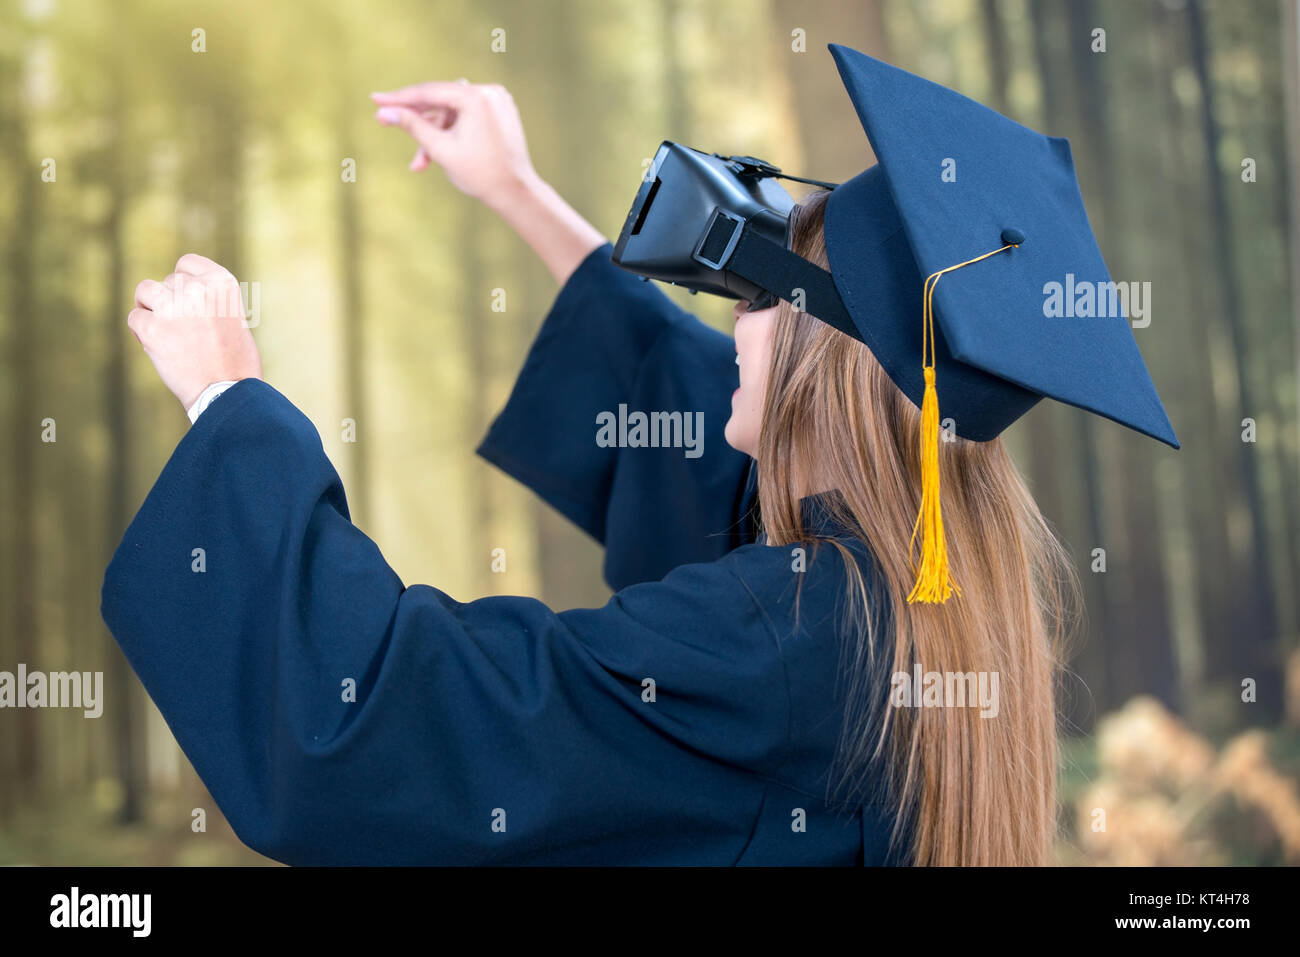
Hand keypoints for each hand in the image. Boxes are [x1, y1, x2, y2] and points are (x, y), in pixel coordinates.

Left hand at [128, 254, 261, 411]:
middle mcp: (197, 288)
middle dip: (171, 300)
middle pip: (168, 281)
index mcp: (222, 282)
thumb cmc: (235, 361)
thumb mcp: (233, 316)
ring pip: (145, 291)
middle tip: (184, 328)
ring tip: (164, 329)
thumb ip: (209, 299)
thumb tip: (175, 290)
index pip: (187, 263)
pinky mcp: (152, 328)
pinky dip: (143, 332)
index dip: (185, 281)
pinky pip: (135, 318)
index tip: (189, 299)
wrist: (227, 393)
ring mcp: (172, 307)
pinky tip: (159, 347)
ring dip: (150, 307)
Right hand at [371, 80, 536, 207]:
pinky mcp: (500, 111)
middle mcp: (488, 91)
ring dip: (435, 134)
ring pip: (452, 112)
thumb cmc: (480, 174)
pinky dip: (452, 131)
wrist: (516, 192)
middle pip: (440, 102)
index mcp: (476, 97)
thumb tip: (383, 112)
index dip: (399, 98)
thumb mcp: (440, 149)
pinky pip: (467, 116)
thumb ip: (412, 126)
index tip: (375, 99)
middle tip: (387, 125)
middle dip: (417, 123)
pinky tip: (440, 152)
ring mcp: (497, 100)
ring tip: (421, 164)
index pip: (429, 92)